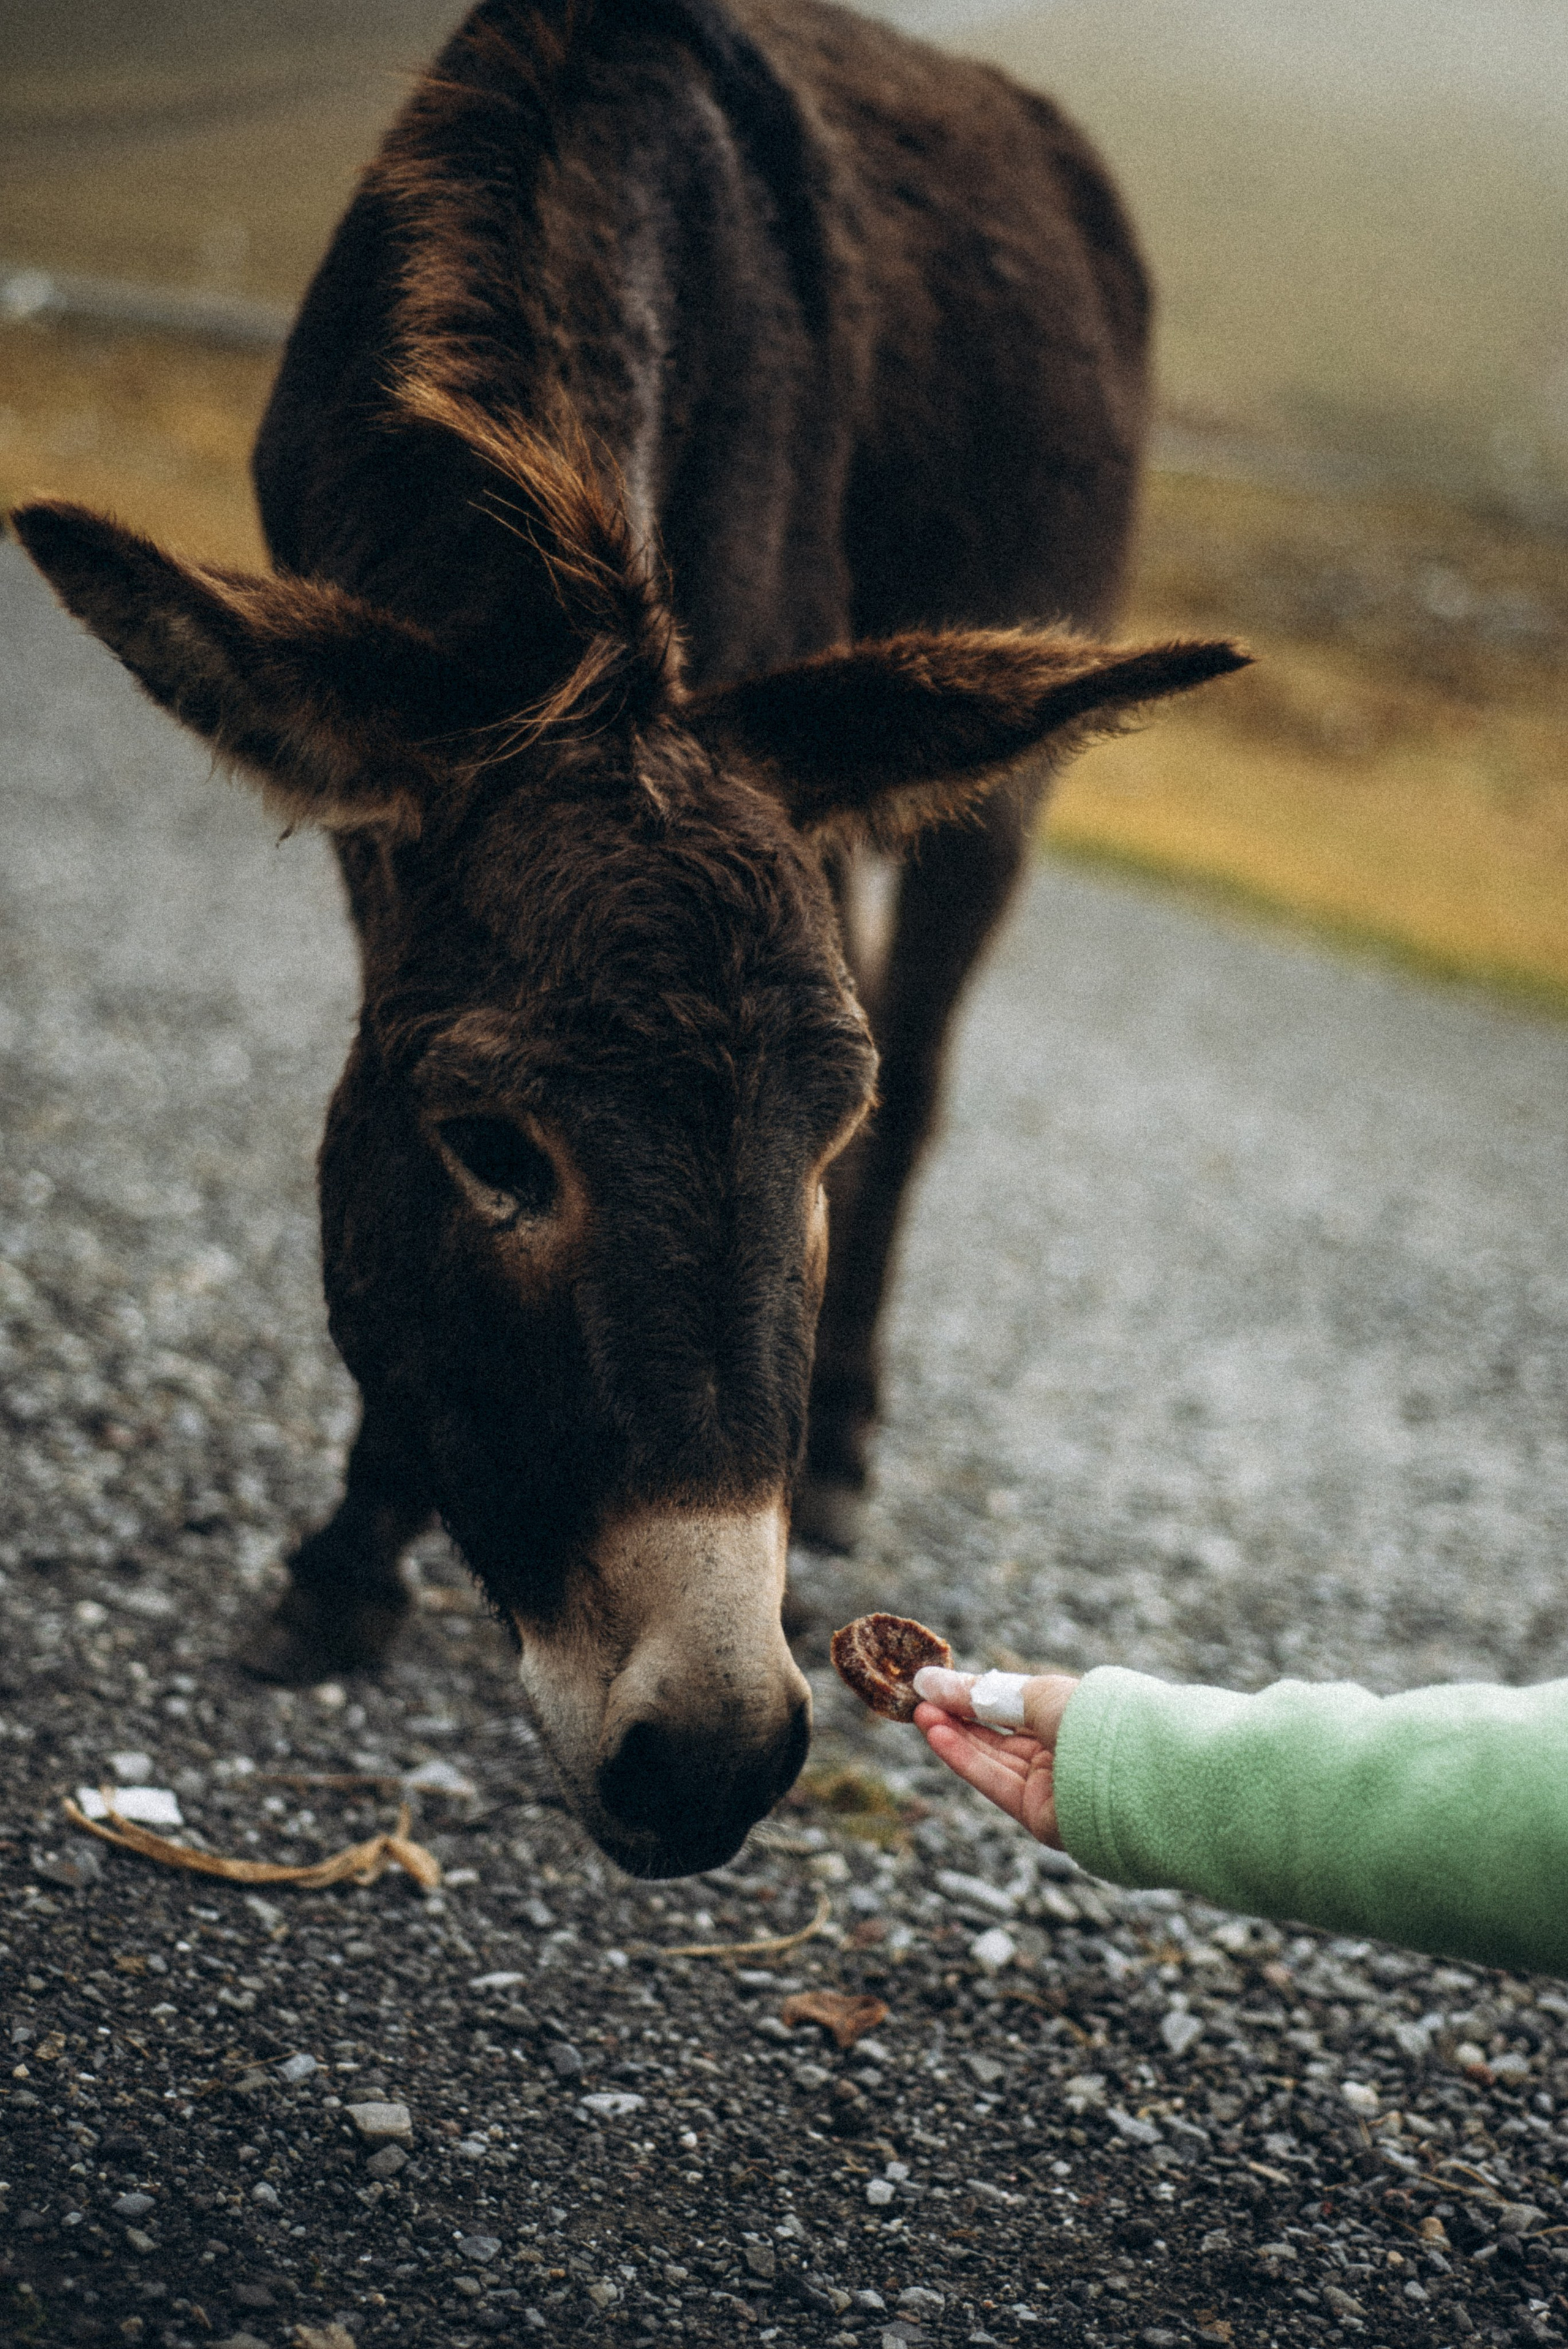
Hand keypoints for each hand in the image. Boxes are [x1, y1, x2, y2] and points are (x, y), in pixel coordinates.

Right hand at [911, 1669, 1079, 1848]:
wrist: (1132, 1767)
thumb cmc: (1092, 1717)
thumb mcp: (1033, 1695)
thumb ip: (981, 1694)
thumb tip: (928, 1680)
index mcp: (1069, 1718)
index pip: (1013, 1708)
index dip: (976, 1698)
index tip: (938, 1685)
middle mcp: (1061, 1753)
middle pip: (998, 1737)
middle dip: (958, 1717)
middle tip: (919, 1699)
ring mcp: (1051, 1787)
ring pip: (992, 1759)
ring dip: (954, 1737)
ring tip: (919, 1713)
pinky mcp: (1040, 1817)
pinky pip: (995, 1783)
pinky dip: (964, 1760)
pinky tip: (935, 1735)